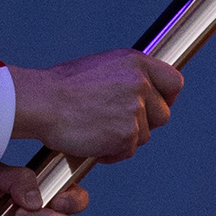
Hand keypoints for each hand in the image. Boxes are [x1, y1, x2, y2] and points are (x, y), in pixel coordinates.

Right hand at [8, 49, 182, 161]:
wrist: (42, 102)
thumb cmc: (62, 87)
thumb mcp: (102, 68)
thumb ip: (128, 77)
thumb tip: (144, 91)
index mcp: (135, 62)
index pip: (173, 82)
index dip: (166, 98)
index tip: (154, 107)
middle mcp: (140, 83)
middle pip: (163, 114)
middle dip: (144, 124)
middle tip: (117, 125)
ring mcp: (134, 109)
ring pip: (145, 136)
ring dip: (124, 139)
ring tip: (96, 131)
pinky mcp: (126, 133)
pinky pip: (127, 151)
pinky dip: (111, 153)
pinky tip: (92, 142)